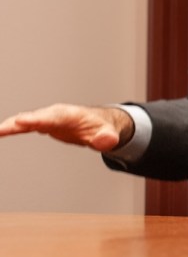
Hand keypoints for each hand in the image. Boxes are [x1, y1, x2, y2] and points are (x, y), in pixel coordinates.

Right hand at [0, 104, 133, 152]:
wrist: (100, 123)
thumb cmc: (103, 127)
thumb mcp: (108, 133)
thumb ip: (107, 137)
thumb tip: (107, 141)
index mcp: (70, 115)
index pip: (52, 117)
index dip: (37, 119)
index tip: (22, 121)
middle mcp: (56, 114)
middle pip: (34, 117)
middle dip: (18, 122)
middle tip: (2, 128)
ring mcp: (48, 118)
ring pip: (26, 121)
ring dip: (10, 126)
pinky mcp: (44, 124)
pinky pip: (25, 126)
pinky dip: (12, 129)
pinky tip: (0, 132)